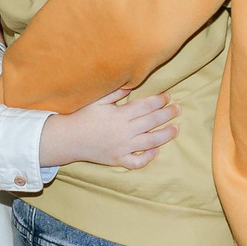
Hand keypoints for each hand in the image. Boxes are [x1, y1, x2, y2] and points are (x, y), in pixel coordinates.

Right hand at [49, 90, 176, 169]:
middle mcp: (124, 132)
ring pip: (150, 142)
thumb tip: (132, 83)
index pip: (146, 106)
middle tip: (177, 109)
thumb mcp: (98, 100)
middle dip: (167, 114)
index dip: (159, 101)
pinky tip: (155, 151)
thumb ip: (116, 93)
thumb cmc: (83, 116)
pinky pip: (137, 162)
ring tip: (175, 129)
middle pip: (152, 122)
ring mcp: (122, 148)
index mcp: (120, 115)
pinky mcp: (118, 160)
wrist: (68, 140)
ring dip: (165, 135)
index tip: (167, 97)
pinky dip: (148, 158)